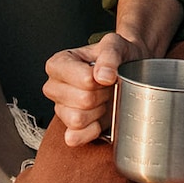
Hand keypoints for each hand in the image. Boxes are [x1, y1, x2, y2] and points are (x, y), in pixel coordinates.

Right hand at [41, 32, 157, 146]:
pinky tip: (99, 118)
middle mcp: (54, 87)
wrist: (129, 69)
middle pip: (82, 101)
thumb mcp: (116, 45)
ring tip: (103, 99)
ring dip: (98, 111)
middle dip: (102, 95)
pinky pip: (76, 138)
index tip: (105, 73)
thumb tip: (102, 76)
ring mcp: (60, 109)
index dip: (99, 79)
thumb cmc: (118, 55)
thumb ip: (109, 56)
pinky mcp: (69, 128)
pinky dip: (92, 130)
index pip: (83, 80)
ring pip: (78, 120)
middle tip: (107, 86)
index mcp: (58, 63)